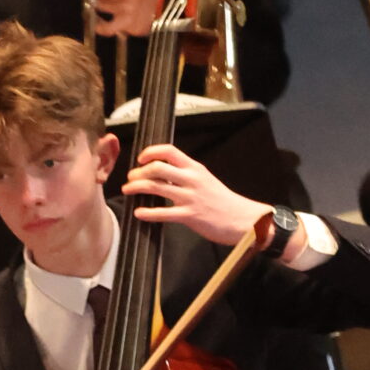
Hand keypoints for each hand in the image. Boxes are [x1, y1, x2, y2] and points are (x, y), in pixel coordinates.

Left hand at [122, 144, 276, 250]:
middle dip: (138, 172)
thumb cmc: (222, 201)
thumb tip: (165, 173)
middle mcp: (191, 179)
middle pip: (157, 168)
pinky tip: (138, 213)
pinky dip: (147, 213)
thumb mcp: (205, 180)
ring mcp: (190, 197)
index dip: (151, 152)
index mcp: (195, 168)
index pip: (169, 151)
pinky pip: (163, 213)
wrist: (243, 219)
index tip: (140, 158)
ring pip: (156, 187)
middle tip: (130, 178)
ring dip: (136, 188)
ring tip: (127, 191)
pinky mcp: (189, 216)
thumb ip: (187, 175)